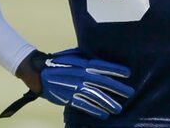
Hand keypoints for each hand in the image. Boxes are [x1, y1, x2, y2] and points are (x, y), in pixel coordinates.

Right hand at [0, 48, 133, 118]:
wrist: (38, 72)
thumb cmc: (58, 61)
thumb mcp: (73, 54)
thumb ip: (87, 56)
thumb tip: (101, 57)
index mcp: (81, 63)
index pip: (102, 66)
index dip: (115, 69)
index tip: (128, 73)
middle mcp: (80, 75)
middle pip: (102, 82)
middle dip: (117, 88)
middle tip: (130, 93)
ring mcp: (74, 87)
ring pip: (94, 96)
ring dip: (108, 103)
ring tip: (119, 108)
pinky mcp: (68, 98)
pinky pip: (83, 105)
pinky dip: (94, 111)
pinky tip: (103, 115)